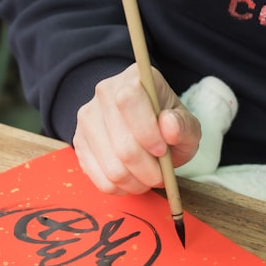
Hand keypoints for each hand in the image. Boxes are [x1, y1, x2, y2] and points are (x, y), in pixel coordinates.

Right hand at [72, 64, 201, 193]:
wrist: (144, 128)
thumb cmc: (167, 126)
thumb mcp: (186, 125)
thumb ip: (183, 125)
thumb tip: (169, 126)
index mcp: (134, 78)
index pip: (128, 100)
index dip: (146, 131)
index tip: (162, 150)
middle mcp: (104, 92)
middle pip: (121, 143)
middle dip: (147, 169)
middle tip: (160, 175)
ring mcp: (87, 117)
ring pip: (110, 166)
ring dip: (135, 182)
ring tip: (147, 179)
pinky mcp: (79, 142)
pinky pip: (98, 177)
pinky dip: (119, 187)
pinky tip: (131, 181)